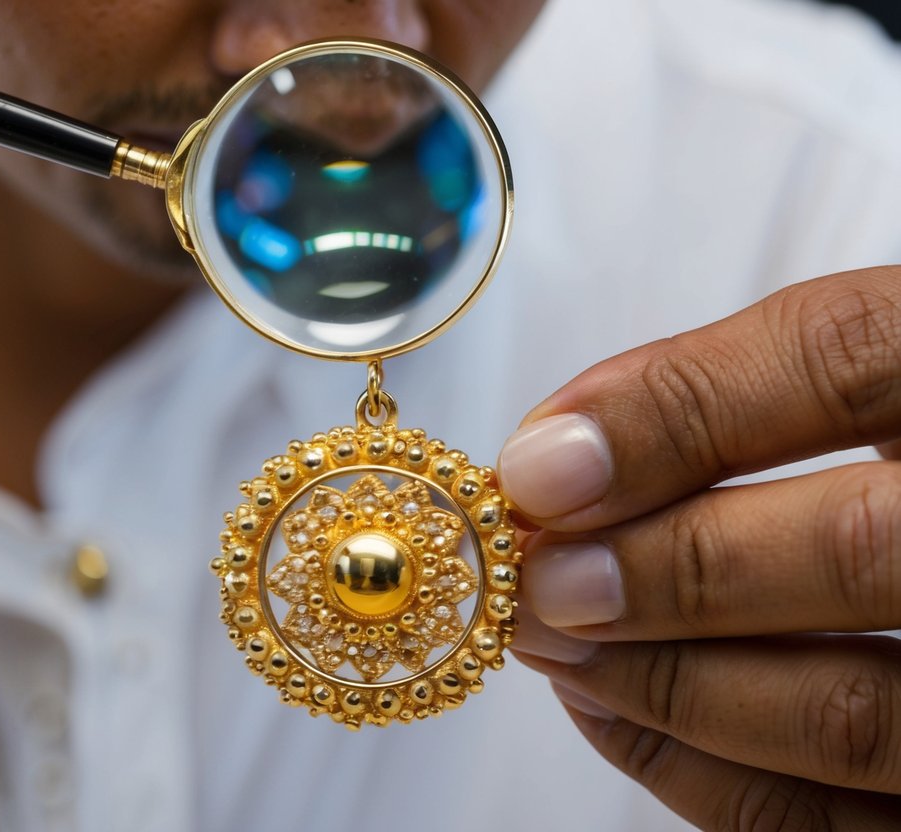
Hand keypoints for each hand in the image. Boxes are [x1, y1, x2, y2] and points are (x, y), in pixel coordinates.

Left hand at [498, 266, 900, 829]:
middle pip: (858, 549)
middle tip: (536, 580)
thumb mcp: (860, 380)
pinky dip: (697, 770)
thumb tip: (550, 460)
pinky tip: (608, 708)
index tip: (537, 467)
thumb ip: (725, 394)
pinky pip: (833, 824)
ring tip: (554, 640)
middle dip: (664, 568)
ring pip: (850, 713)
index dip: (675, 413)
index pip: (846, 355)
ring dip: (662, 680)